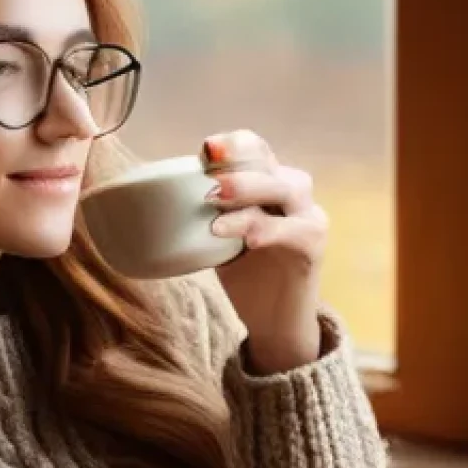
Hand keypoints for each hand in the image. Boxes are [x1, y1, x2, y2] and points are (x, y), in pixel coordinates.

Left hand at [203, 130, 328, 374]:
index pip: (256, 149)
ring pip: (287, 188)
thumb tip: (154, 201)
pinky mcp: (313, 247)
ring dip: (250, 190)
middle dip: (238, 164)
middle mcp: (292, 194)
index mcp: (268, 185)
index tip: (204, 150)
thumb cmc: (244, 275)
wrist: (273, 322)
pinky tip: (247, 238)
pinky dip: (269, 229)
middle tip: (208, 173)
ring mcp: (308, 218)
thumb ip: (203, 214)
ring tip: (216, 200)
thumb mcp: (218, 238)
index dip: (233, 145)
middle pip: (270, 164)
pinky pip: (295, 230)